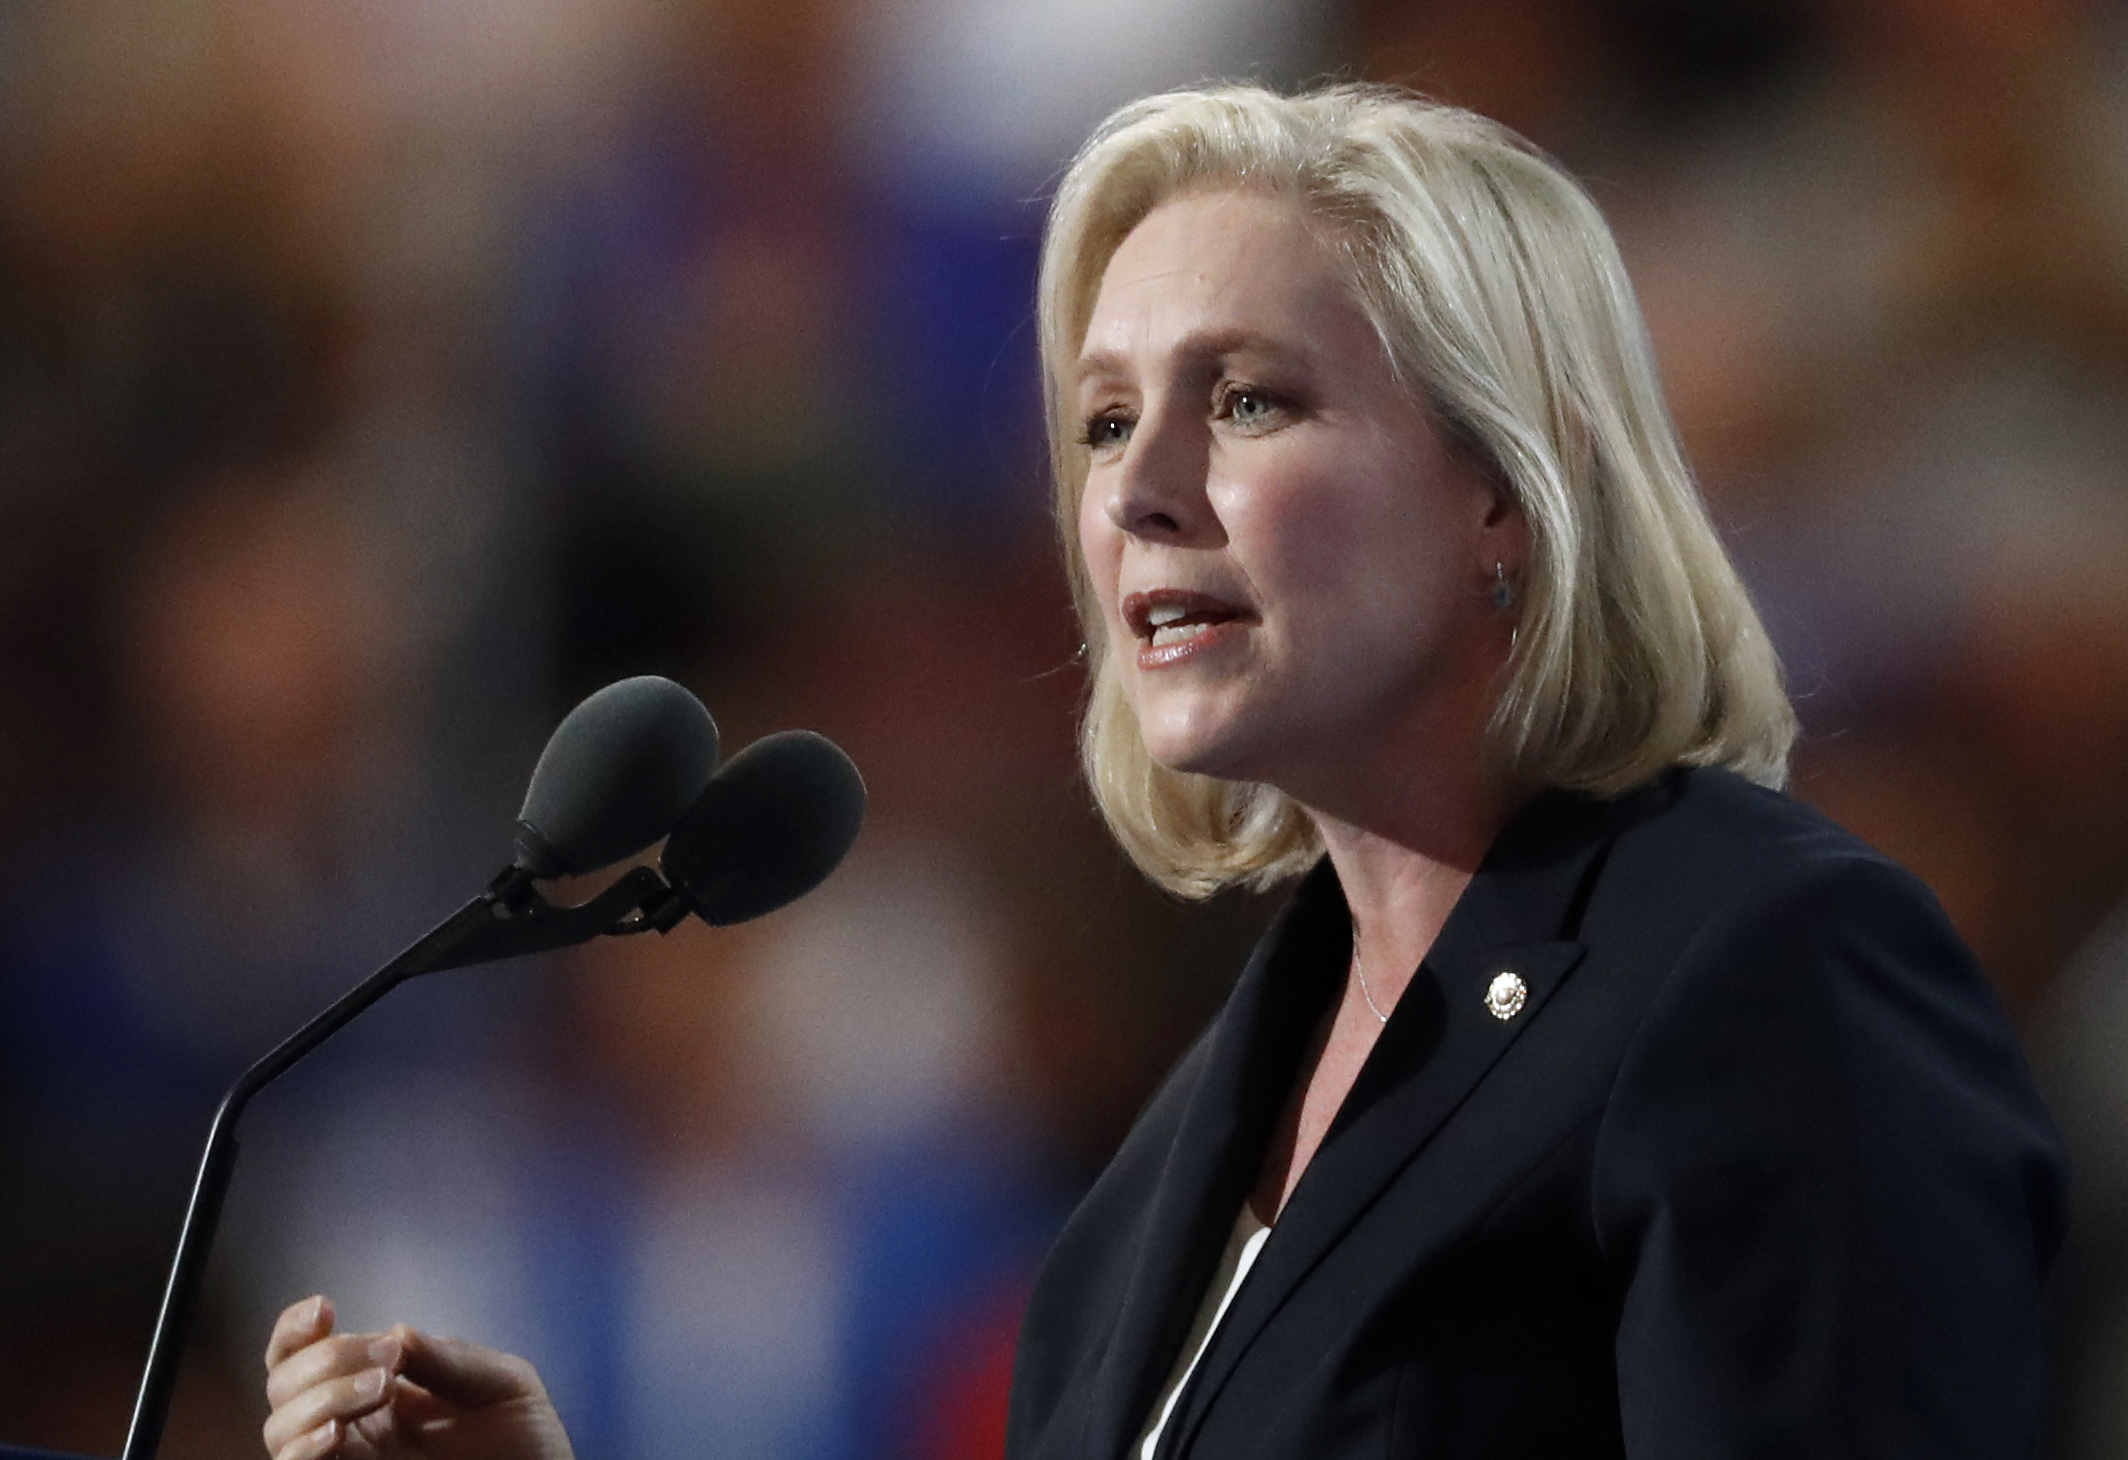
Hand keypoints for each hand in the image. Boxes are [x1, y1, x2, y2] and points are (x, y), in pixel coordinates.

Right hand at [262, 1296, 575, 1459]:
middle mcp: (355, 1423)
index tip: (325, 1307)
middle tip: (389, 1359)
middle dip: (326, 1359)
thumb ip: (452, 1360)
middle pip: (285, 1382)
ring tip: (381, 1388)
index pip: (309, 1352)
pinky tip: (336, 1433)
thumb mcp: (502, 1386)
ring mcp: (351, 1459)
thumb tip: (395, 1331)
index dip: (298, 1328)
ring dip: (320, 1397)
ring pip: (280, 1427)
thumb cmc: (527, 1442)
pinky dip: (303, 1448)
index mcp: (381, 1384)